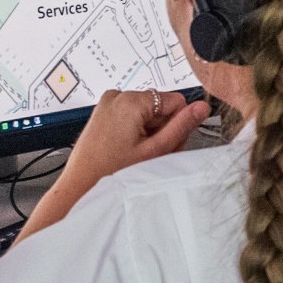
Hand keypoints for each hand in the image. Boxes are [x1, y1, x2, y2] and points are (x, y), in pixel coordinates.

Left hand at [19, 90, 211, 240]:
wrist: (81, 186)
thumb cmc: (110, 172)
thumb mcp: (154, 151)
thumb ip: (181, 126)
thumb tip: (201, 108)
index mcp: (130, 100)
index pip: (175, 100)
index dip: (176, 124)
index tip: (166, 142)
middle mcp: (117, 96)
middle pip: (159, 106)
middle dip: (161, 130)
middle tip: (152, 153)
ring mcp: (107, 104)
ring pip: (146, 113)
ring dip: (149, 133)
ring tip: (138, 154)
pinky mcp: (103, 113)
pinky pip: (130, 116)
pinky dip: (134, 132)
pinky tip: (128, 151)